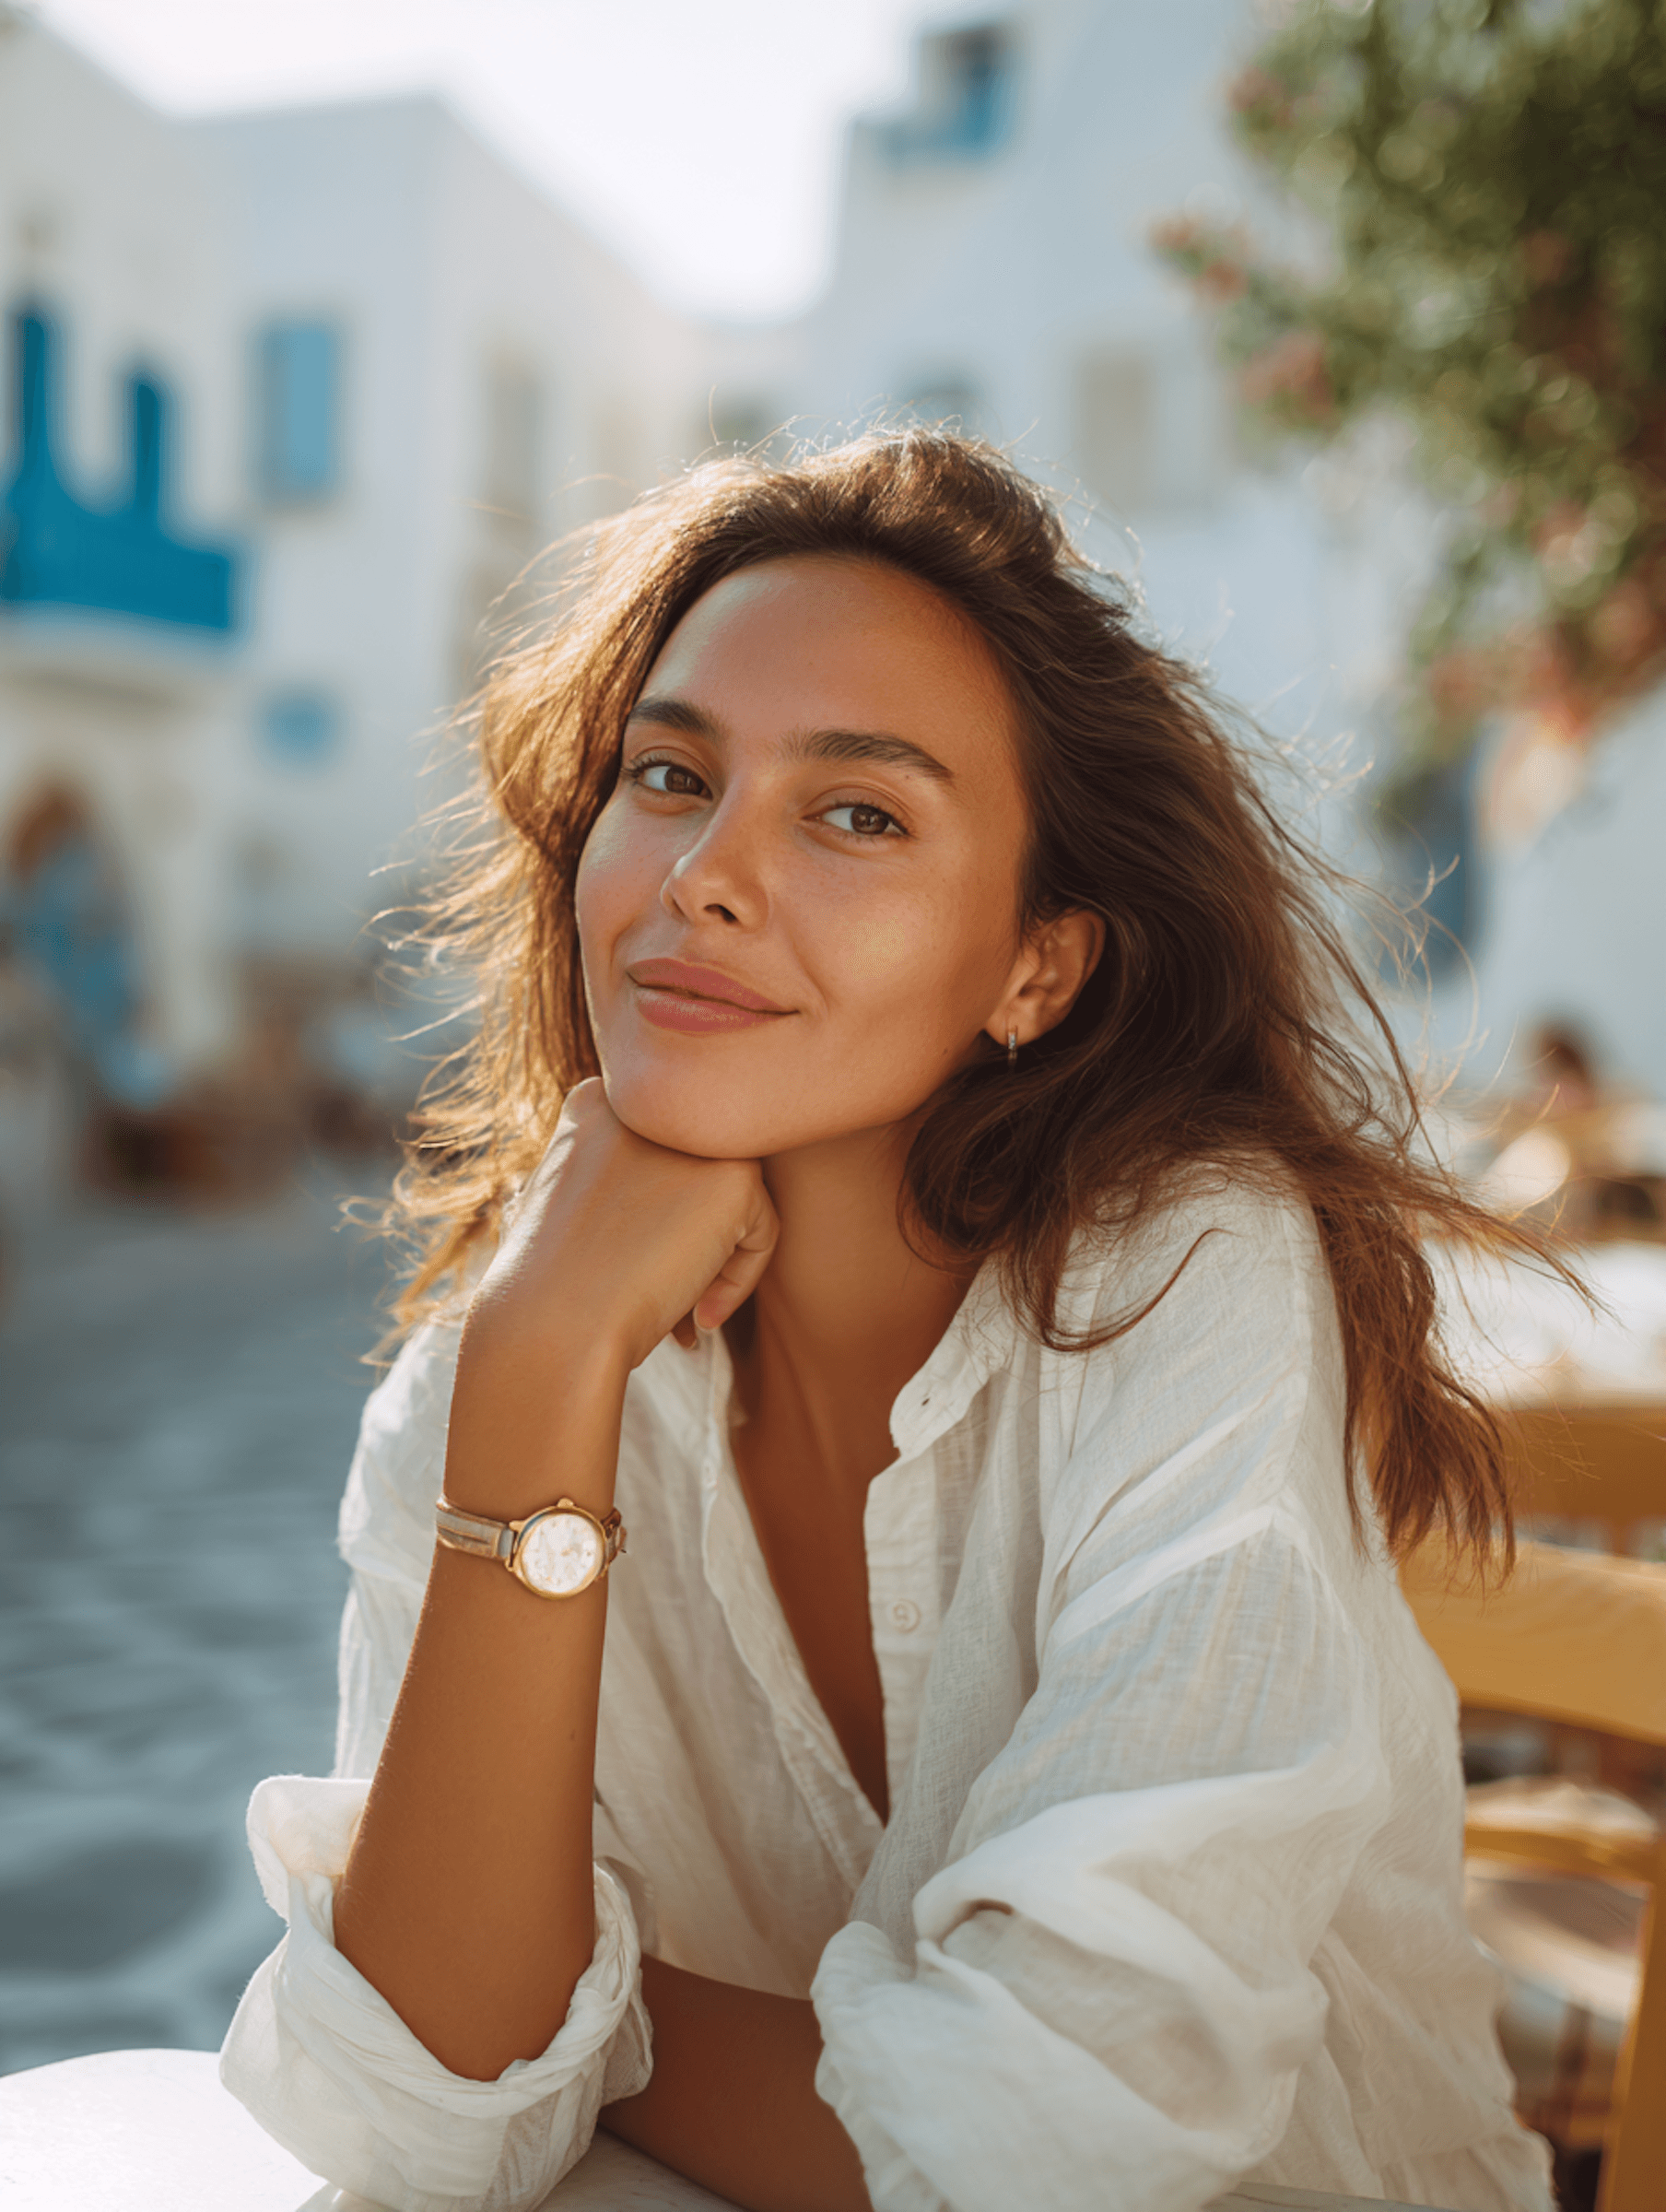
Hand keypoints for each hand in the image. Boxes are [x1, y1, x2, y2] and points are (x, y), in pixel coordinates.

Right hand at [466, 1079, 777, 1378]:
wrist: (552, 1323)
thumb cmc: (550, 1288)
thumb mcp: (570, 1206)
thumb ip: (623, 1181)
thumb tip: (687, 1205)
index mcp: (599, 1102)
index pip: (663, 1157)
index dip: (653, 1222)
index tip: (631, 1271)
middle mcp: (651, 1102)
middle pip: (699, 1175)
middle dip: (685, 1239)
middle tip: (660, 1295)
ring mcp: (695, 1135)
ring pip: (734, 1202)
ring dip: (711, 1261)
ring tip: (676, 1311)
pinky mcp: (736, 1176)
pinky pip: (761, 1232)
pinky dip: (737, 1283)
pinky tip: (695, 1318)